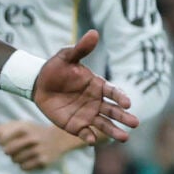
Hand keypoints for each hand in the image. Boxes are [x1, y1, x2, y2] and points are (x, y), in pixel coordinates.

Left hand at [0, 120, 77, 170]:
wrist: (58, 138)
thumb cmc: (33, 131)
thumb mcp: (19, 125)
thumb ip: (1, 128)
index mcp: (24, 128)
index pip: (2, 139)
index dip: (1, 142)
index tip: (5, 142)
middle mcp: (31, 139)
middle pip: (8, 151)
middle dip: (8, 152)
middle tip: (14, 149)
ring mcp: (38, 150)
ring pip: (15, 160)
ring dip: (15, 159)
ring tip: (22, 154)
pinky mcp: (43, 161)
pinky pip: (24, 167)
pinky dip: (23, 165)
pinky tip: (28, 159)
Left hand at [33, 30, 138, 144]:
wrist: (38, 83)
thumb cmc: (55, 68)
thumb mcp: (67, 57)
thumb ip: (81, 49)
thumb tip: (93, 33)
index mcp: (98, 85)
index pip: (113, 92)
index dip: (120, 97)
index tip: (127, 103)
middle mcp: (96, 102)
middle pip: (113, 111)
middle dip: (124, 117)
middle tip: (135, 123)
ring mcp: (87, 114)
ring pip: (104, 124)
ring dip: (114, 131)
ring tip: (124, 138)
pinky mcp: (76, 125)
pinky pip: (85, 133)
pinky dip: (89, 137)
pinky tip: (92, 140)